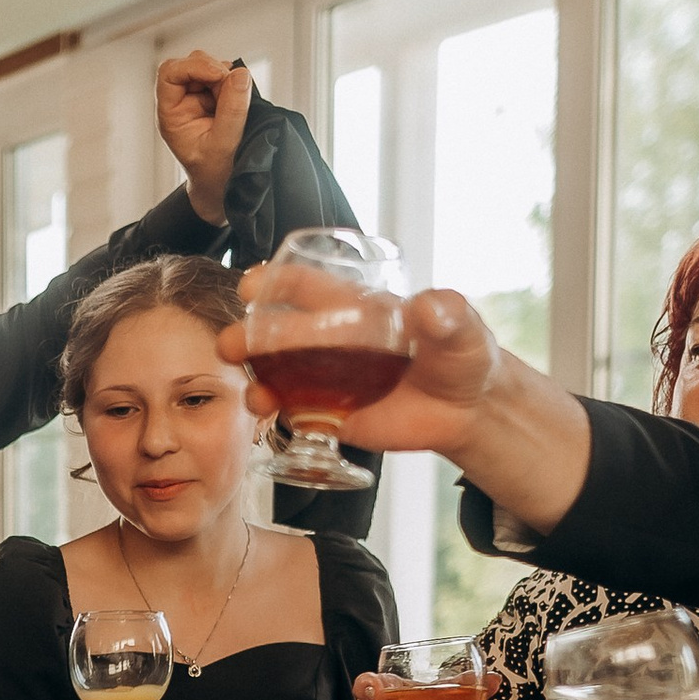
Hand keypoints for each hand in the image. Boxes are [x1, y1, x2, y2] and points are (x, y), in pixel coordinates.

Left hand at [156, 51, 254, 226]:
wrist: (222, 186)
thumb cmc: (215, 173)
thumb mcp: (224, 145)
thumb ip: (232, 110)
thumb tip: (241, 74)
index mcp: (171, 115)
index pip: (169, 74)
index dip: (193, 67)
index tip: (218, 76)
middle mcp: (182, 102)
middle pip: (192, 64)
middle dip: (216, 72)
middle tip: (233, 93)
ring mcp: (199, 98)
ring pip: (212, 67)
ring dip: (228, 79)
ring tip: (237, 105)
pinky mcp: (216, 97)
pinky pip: (227, 77)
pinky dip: (237, 84)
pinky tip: (240, 103)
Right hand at [224, 277, 501, 455]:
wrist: (467, 409)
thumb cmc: (462, 356)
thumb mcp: (463, 331)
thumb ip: (449, 316)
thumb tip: (431, 305)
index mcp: (355, 308)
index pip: (306, 286)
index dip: (273, 281)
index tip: (250, 287)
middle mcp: (330, 340)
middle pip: (278, 332)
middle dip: (248, 336)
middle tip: (232, 347)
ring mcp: (324, 378)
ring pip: (275, 373)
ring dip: (255, 380)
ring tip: (255, 398)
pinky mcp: (328, 414)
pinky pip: (292, 412)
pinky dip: (276, 414)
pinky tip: (273, 418)